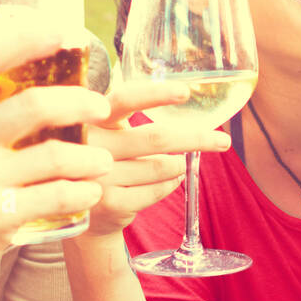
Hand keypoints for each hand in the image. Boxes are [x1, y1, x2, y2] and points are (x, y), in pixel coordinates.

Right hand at [0, 22, 113, 300]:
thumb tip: (26, 74)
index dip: (29, 38)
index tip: (66, 33)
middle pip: (37, 104)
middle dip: (82, 103)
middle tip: (102, 108)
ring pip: (58, 154)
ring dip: (91, 157)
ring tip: (102, 162)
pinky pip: (59, 195)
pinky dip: (84, 192)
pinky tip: (89, 192)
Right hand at [78, 81, 232, 238]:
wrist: (77, 207)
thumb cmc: (105, 157)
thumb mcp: (109, 130)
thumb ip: (129, 112)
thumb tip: (185, 94)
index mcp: (92, 118)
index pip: (124, 100)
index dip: (155, 95)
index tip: (185, 92)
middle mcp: (90, 145)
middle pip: (157, 137)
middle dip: (196, 139)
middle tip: (222, 141)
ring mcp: (97, 176)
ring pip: (162, 167)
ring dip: (178, 166)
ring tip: (174, 166)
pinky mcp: (107, 203)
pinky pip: (158, 190)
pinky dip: (171, 185)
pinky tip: (166, 182)